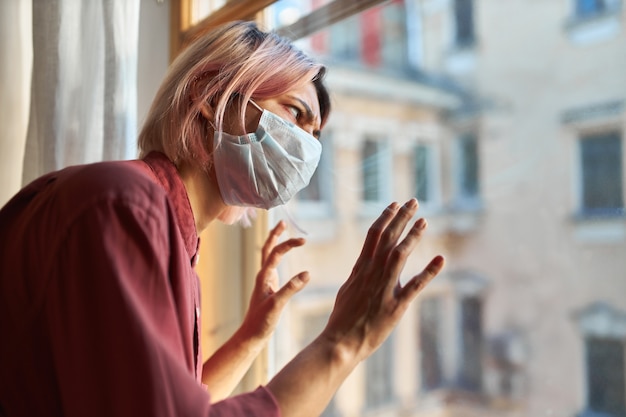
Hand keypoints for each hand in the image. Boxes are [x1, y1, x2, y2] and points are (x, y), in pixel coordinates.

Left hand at [240, 221, 309, 341]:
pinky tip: (282, 257)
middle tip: (283, 222)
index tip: (303, 241)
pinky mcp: (268, 288)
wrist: (251, 336)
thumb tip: (307, 273)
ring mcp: (265, 282)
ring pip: (268, 256)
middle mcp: (263, 276)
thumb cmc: (261, 322)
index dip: (288, 244)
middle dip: (275, 235)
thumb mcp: (277, 305)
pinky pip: (273, 266)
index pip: (275, 253)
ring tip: (282, 232)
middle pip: (267, 249)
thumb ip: (291, 288)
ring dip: (275, 243)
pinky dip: (278, 257)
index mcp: (263, 277)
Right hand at [322, 199, 443, 360]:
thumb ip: (359, 274)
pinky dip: (429, 272)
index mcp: (360, 268)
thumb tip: (365, 262)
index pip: (373, 235)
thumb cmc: (342, 319)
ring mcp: (383, 289)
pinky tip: (441, 259)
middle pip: (386, 238)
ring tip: (424, 220)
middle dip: (400, 217)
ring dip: (412, 236)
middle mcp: (371, 274)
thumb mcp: (348, 289)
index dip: (385, 218)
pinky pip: (414, 286)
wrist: (339, 343)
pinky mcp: (395, 307)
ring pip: (399, 255)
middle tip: (413, 201)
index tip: (395, 204)